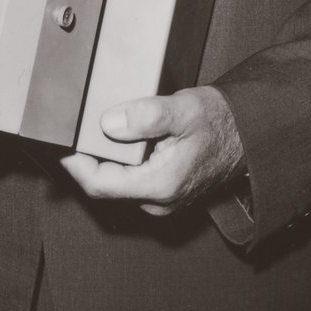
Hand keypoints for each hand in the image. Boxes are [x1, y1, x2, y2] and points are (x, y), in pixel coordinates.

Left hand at [59, 85, 244, 215]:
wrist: (249, 136)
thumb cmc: (220, 123)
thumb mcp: (184, 110)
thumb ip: (146, 116)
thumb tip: (108, 124)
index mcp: (160, 185)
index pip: (99, 185)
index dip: (74, 164)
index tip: (61, 141)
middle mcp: (158, 201)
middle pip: (104, 184)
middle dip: (85, 157)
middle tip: (74, 126)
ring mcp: (161, 200)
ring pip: (116, 182)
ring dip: (101, 158)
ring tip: (92, 127)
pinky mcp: (163, 192)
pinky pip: (129, 180)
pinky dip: (117, 160)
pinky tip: (115, 138)